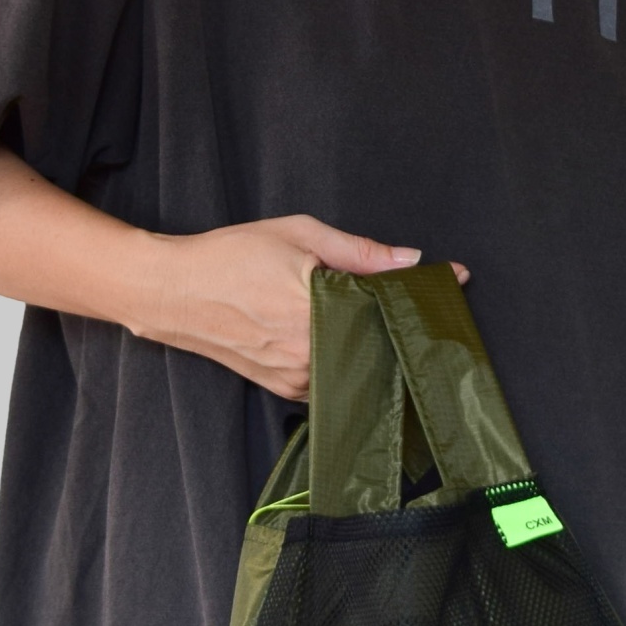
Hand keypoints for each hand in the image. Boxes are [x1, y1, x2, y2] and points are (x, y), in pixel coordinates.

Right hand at [136, 216, 467, 399]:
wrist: (172, 293)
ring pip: (356, 366)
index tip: (454, 284)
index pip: (386, 310)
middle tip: (421, 308)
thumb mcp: (298, 235)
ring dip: (372, 347)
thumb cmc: (230, 257)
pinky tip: (348, 343)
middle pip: (377, 344)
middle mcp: (310, 352)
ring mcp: (298, 377)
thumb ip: (358, 251)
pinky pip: (331, 381)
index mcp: (316, 310)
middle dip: (400, 326)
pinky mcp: (286, 390)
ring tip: (381, 324)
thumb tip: (410, 258)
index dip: (418, 298)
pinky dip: (344, 362)